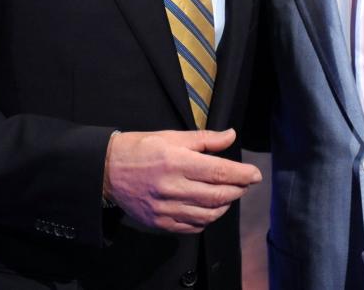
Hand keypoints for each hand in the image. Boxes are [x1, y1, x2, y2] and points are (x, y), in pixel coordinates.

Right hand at [102, 128, 261, 233]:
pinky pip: (192, 227)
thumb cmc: (140, 148)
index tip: (255, 175)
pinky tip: (208, 209)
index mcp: (177, 162)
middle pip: (218, 196)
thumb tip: (230, 136)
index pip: (219, 172)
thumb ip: (204, 139)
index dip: (242, 175)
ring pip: (208, 215)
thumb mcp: (171, 136)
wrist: (108, 170)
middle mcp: (173, 187)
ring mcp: (166, 209)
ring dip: (224, 206)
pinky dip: (206, 220)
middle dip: (237, 190)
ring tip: (228, 196)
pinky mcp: (160, 223)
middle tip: (244, 184)